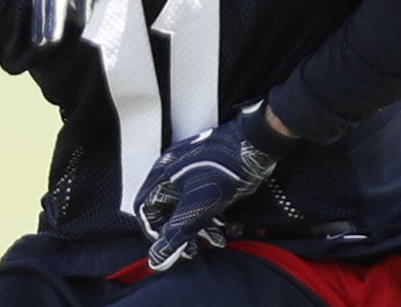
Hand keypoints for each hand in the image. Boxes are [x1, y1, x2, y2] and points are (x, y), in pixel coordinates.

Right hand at [136, 103, 298, 270]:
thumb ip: (177, 231)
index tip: (169, 247)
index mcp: (163, 173)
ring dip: (197, 228)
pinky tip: (222, 229)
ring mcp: (191, 171)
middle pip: (165, 209)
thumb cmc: (225, 168)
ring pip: (185, 207)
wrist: (256, 144)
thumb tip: (158, 256)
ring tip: (214, 241)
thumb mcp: (198, 205)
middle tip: (193, 250)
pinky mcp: (207, 175)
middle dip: (179, 233)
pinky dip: (208, 217)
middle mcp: (173, 170)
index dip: (154, 231)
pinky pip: (200, 200)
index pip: (145, 208)